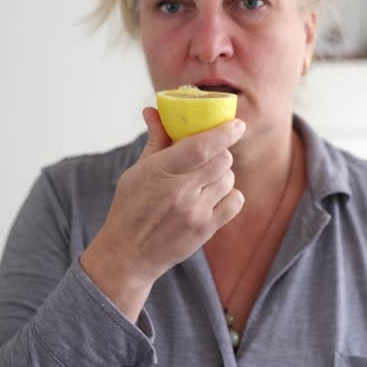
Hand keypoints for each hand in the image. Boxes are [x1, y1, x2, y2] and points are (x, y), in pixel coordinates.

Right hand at [79, 107, 244, 319]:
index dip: (224, 132)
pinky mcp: (205, 230)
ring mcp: (194, 212)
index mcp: (160, 171)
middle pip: (222, 160)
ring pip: (229, 179)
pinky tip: (214, 196)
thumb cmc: (130, 209)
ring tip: (205, 180)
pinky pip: (235, 201)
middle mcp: (180, 191)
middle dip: (220, 153)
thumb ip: (155, 141)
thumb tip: (153, 110)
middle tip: (210, 157)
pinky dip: (230, 195)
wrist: (128, 255)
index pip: (201, 145)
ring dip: (222, 175)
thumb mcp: (136, 173)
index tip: (238, 123)